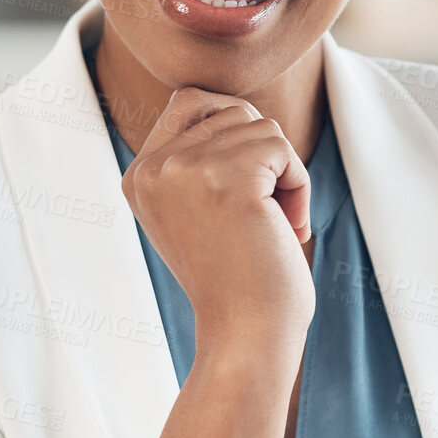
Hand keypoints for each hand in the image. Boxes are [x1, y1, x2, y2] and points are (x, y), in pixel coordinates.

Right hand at [120, 87, 315, 351]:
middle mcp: (152, 168)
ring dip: (285, 173)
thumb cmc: (237, 279)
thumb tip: (239, 110)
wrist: (245, 336)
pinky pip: (282, 148)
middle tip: (269, 210)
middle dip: (264, 155)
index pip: (190, 100)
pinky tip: (289, 228)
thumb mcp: (198, 212)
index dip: (235, 132)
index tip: (247, 193)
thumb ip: (200, 160)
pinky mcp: (224, 178)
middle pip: (232, 111)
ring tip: (277, 224)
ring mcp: (183, 169)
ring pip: (261, 127)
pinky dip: (299, 186)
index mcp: (139, 175)